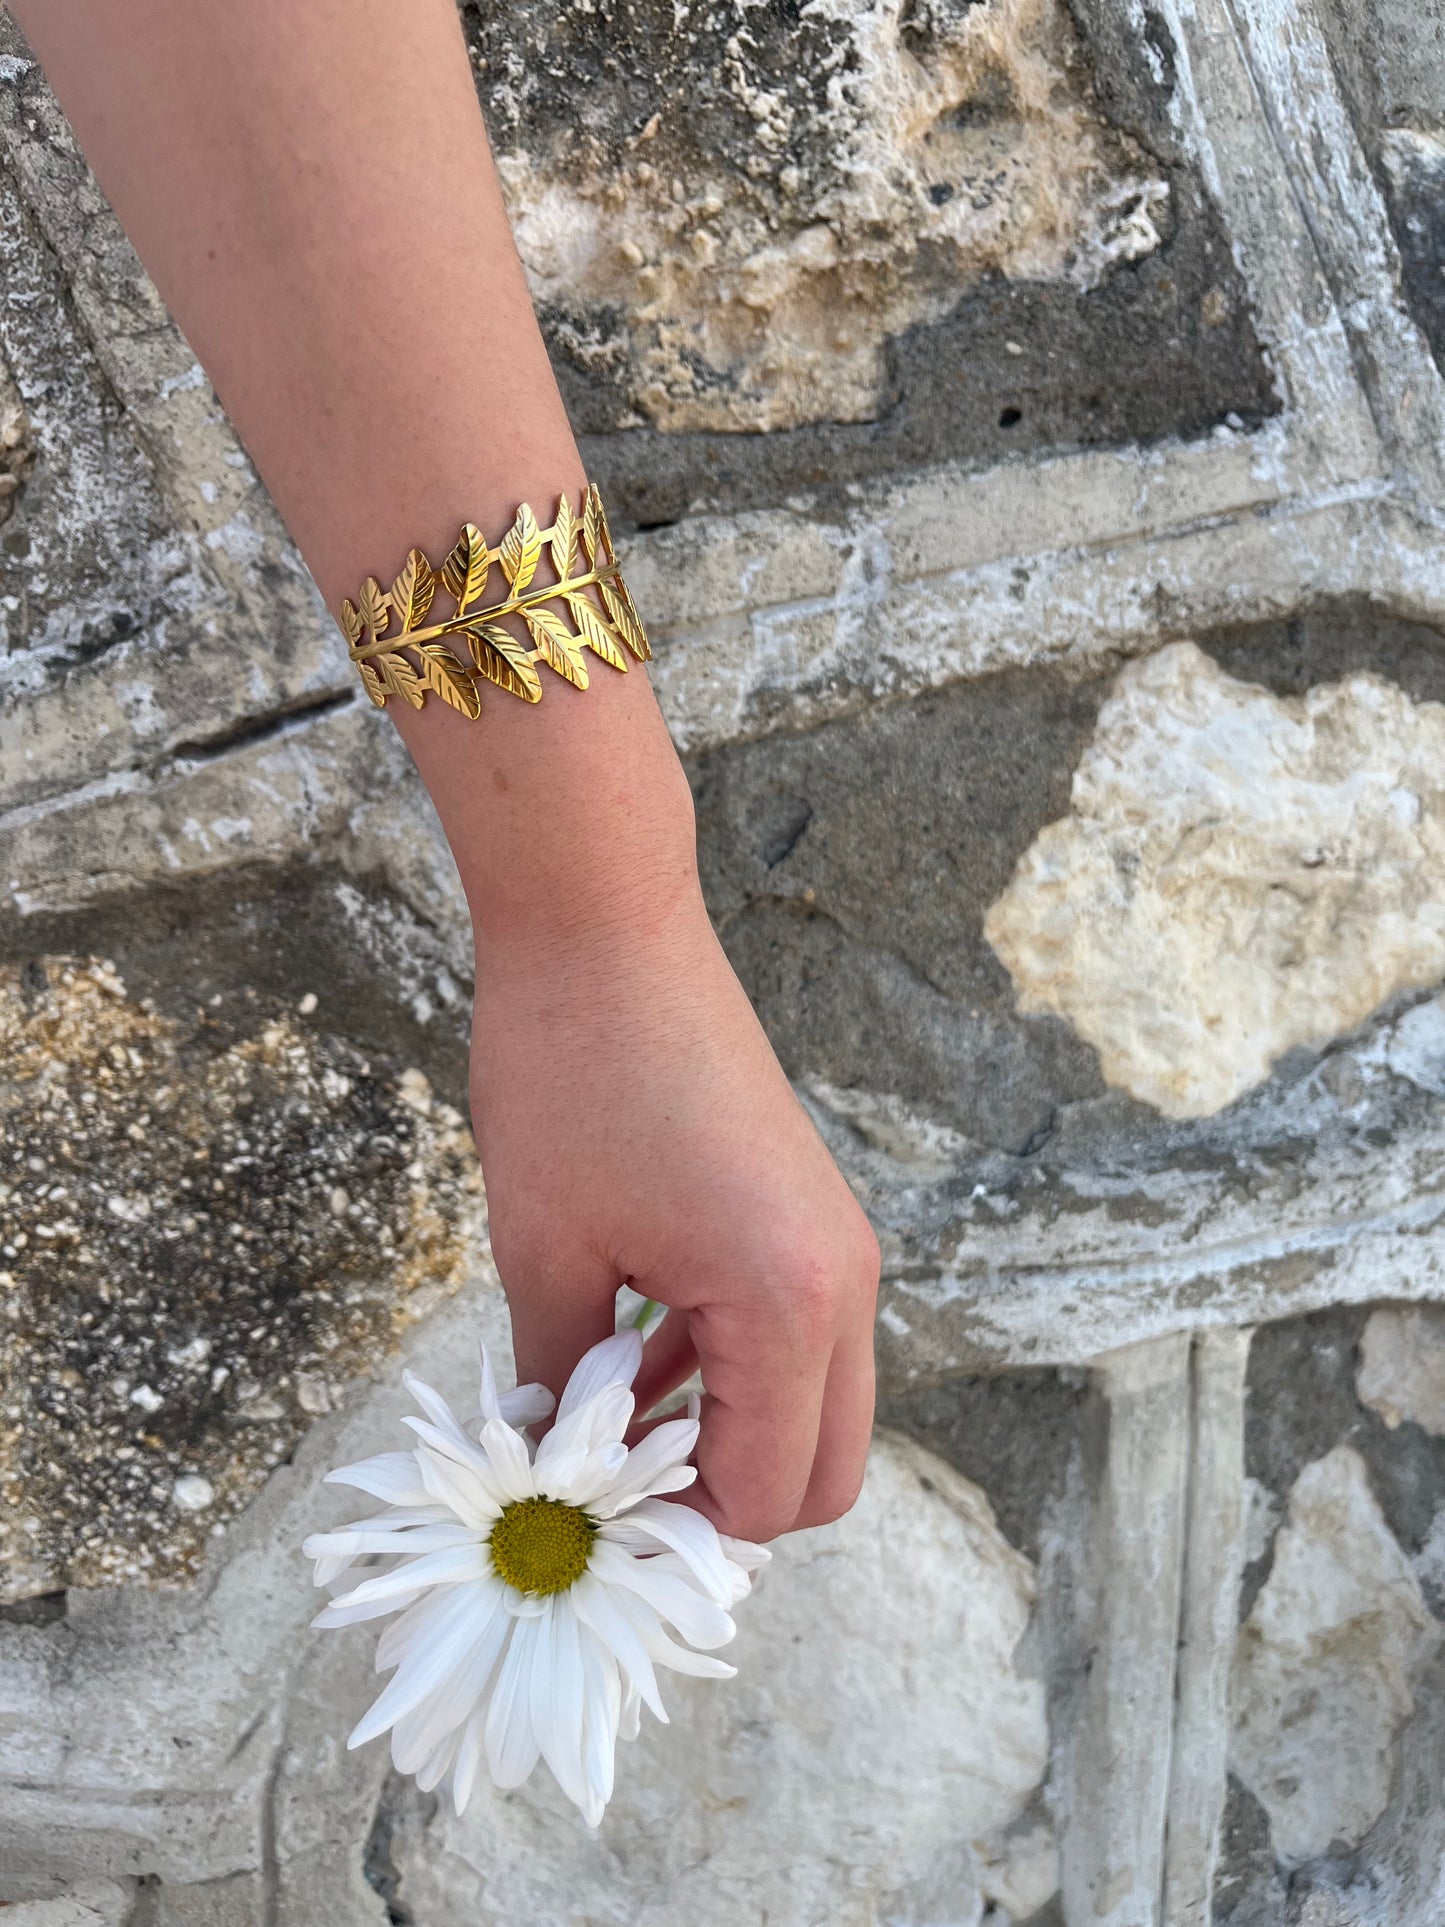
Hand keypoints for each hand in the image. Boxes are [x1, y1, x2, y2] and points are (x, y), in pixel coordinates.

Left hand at [468, 869, 879, 1543]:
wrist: (606, 928)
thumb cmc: (569, 1074)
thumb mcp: (547, 1253)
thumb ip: (563, 1385)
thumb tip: (557, 1471)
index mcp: (789, 1302)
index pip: (769, 1497)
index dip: (675, 1536)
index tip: (586, 1528)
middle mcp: (842, 1282)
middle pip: (825, 1472)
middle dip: (722, 1506)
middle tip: (608, 1496)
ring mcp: (837, 1244)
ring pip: (814, 1406)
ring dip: (722, 1436)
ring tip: (598, 1420)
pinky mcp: (809, 1214)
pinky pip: (793, 1337)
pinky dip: (728, 1373)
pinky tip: (628, 1349)